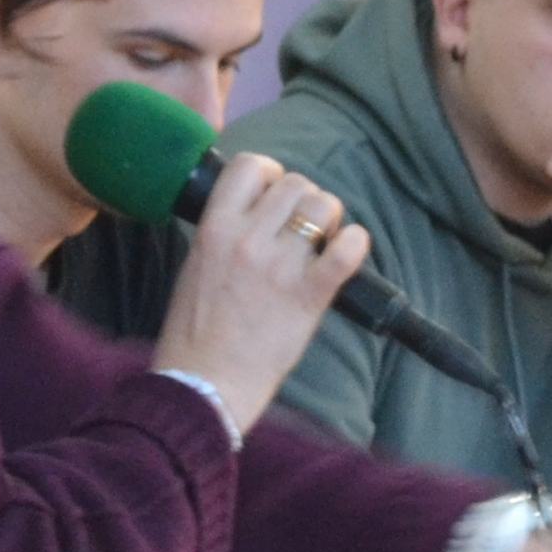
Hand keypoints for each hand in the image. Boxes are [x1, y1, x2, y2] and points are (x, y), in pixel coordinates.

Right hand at [149, 152, 374, 435]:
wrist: (203, 385)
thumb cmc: (195, 333)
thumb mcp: (195, 267)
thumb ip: (223, 234)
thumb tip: (255, 212)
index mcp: (213, 229)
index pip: (250, 166)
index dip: (271, 174)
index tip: (274, 195)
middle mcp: (246, 240)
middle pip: (296, 184)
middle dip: (305, 201)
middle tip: (302, 229)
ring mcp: (279, 267)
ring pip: (324, 206)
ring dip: (330, 220)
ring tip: (321, 244)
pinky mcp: (308, 295)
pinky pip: (348, 250)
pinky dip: (355, 244)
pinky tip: (348, 253)